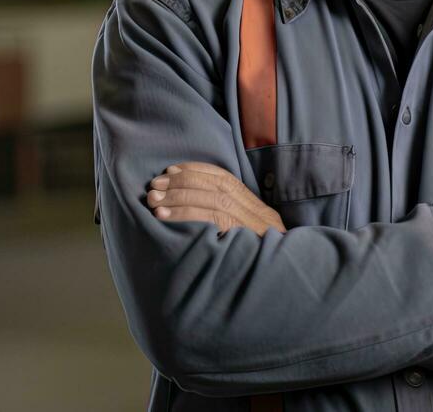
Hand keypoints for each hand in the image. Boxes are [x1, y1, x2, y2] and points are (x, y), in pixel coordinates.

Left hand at [148, 161, 286, 235]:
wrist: (279, 263)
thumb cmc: (257, 243)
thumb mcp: (249, 220)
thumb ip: (231, 207)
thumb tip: (197, 196)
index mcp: (246, 196)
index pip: (218, 174)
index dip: (192, 169)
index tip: (170, 170)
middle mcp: (244, 202)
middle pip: (208, 184)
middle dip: (178, 182)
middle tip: (154, 185)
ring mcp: (240, 217)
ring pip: (205, 198)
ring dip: (174, 196)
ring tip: (153, 200)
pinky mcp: (233, 231)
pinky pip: (204, 217)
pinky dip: (181, 214)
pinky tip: (163, 215)